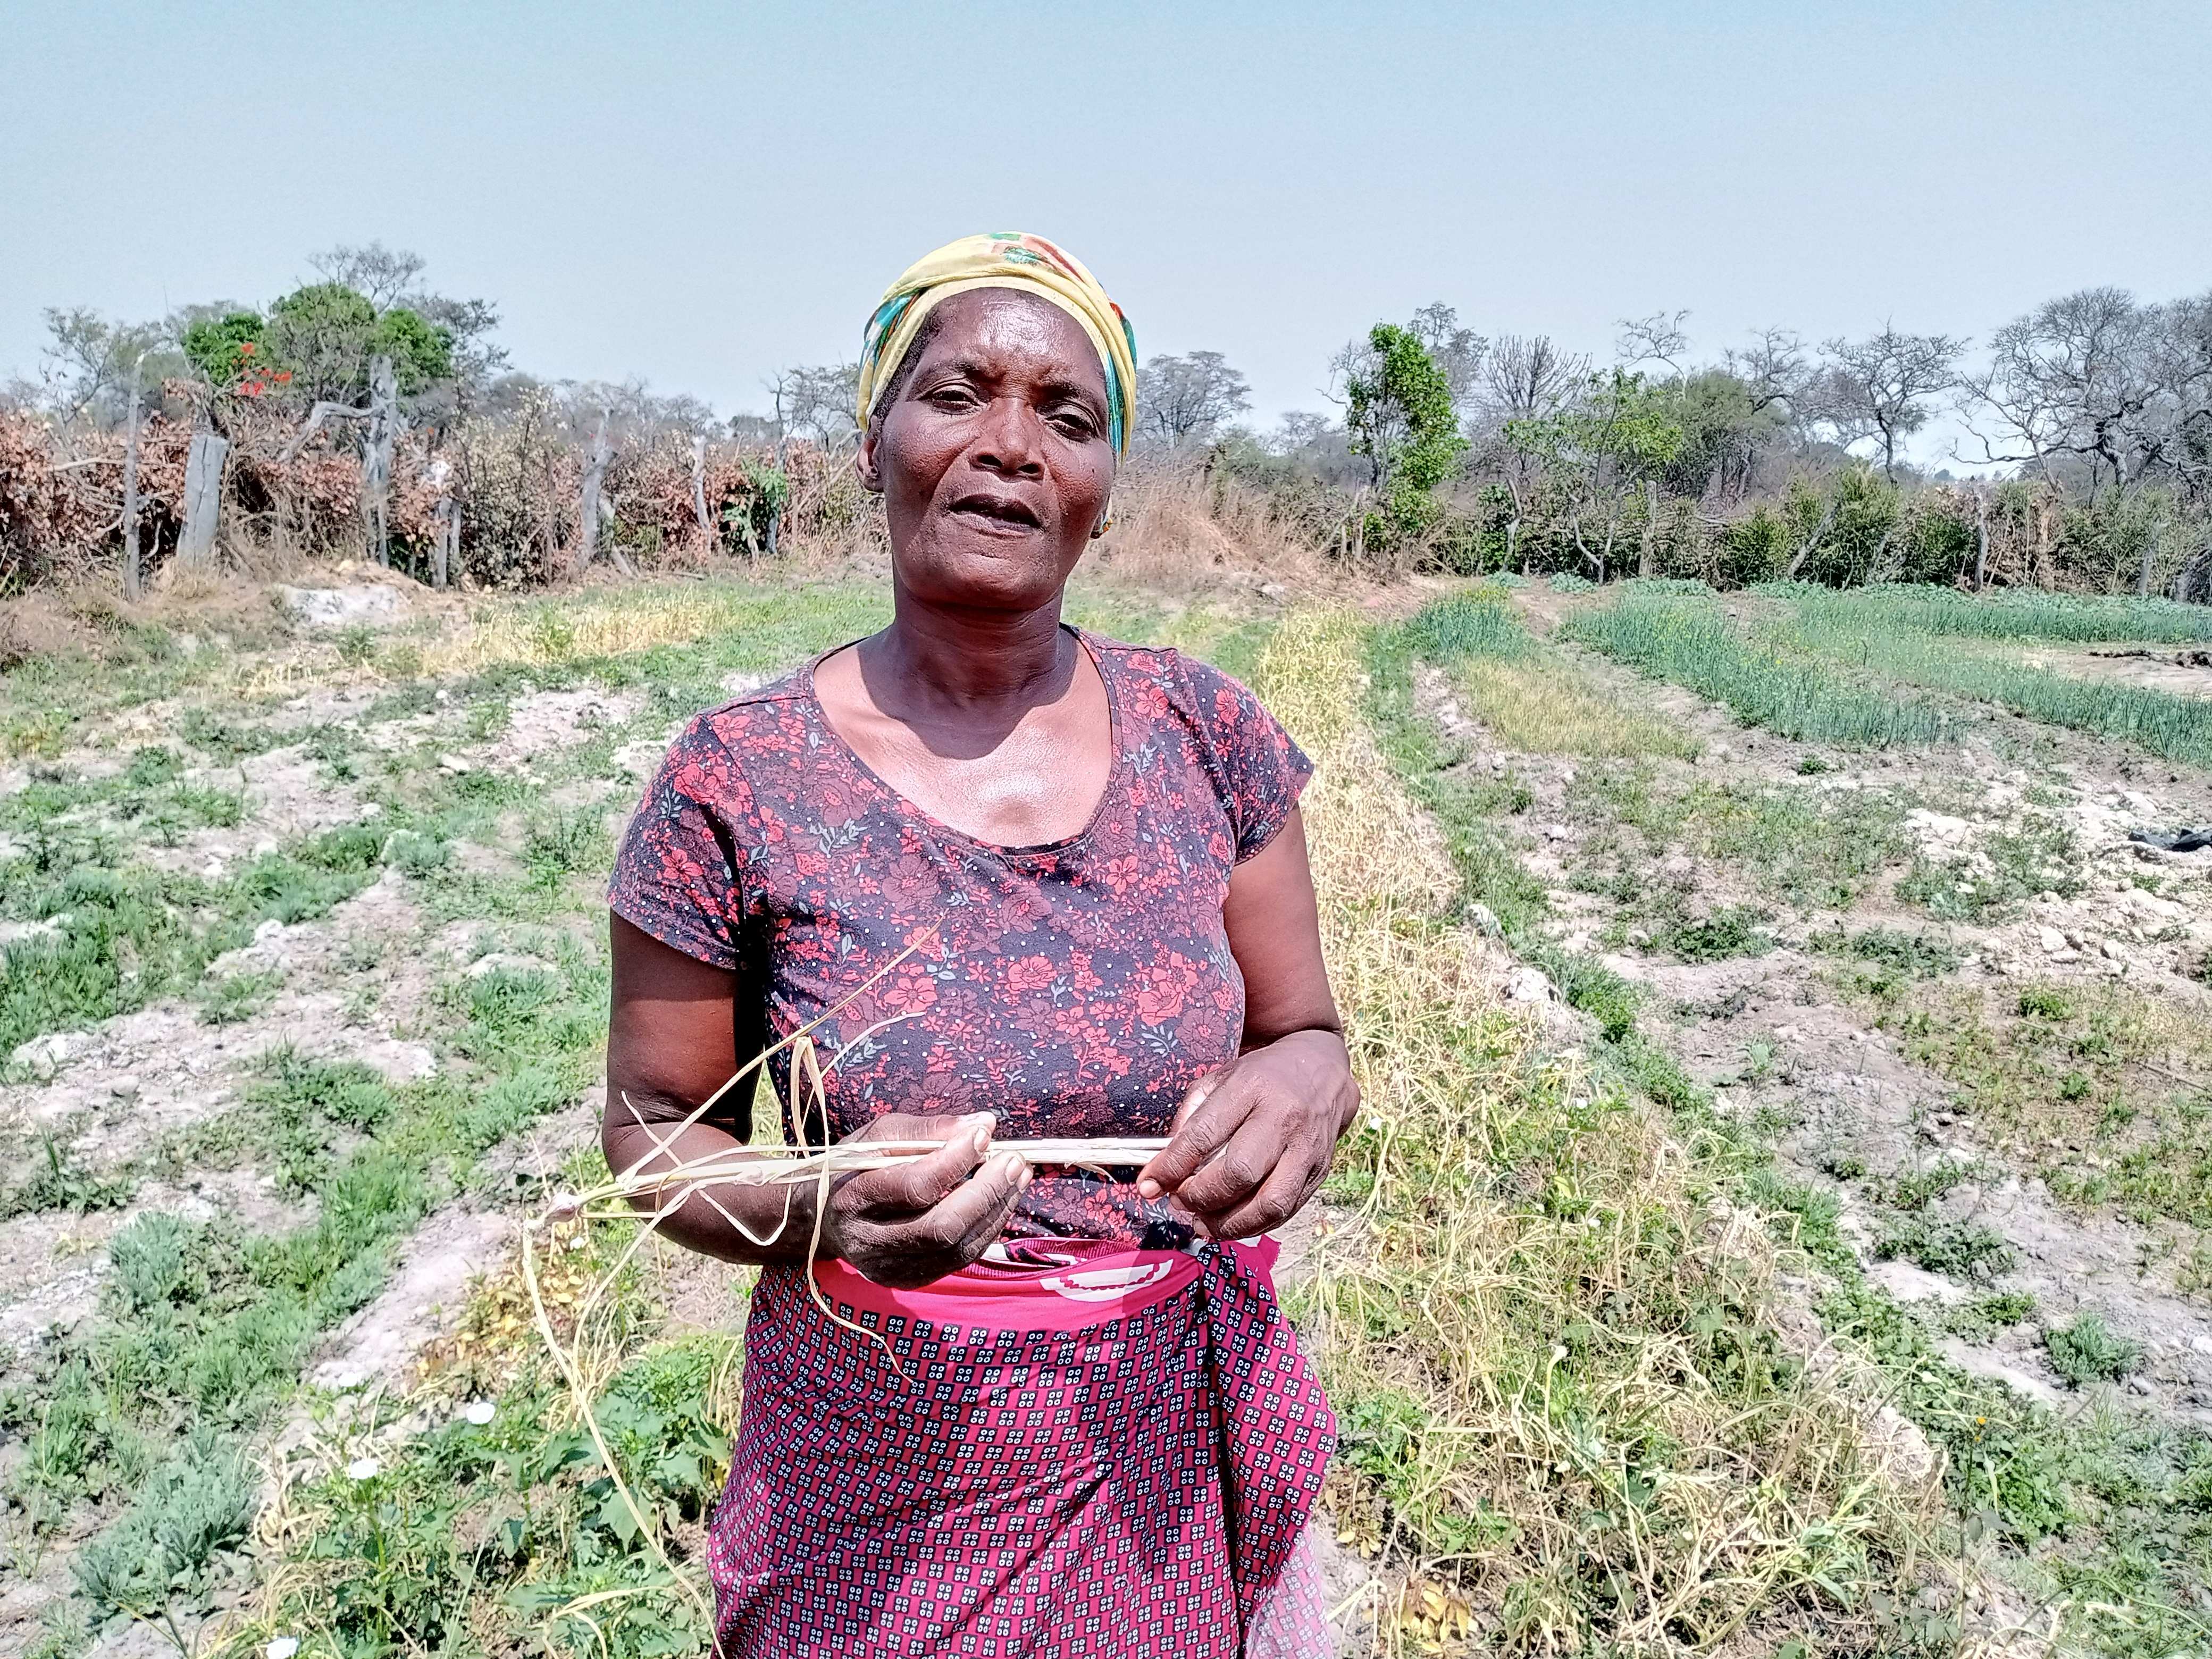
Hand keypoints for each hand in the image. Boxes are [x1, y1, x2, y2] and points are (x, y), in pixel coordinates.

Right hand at [821, 1111, 1029, 1288]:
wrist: (823, 1219)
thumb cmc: (855, 1167)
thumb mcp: (880, 1136)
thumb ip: (929, 1129)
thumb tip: (984, 1124)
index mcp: (853, 1199)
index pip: (914, 1186)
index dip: (956, 1159)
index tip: (984, 1133)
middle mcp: (869, 1243)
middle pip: (941, 1227)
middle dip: (986, 1192)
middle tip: (1014, 1161)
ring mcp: (890, 1269)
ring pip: (957, 1249)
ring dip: (997, 1210)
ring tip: (1018, 1176)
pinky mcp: (910, 1280)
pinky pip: (960, 1260)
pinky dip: (988, 1228)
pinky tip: (1001, 1200)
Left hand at [1135, 1029, 1357, 1241]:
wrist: (1324, 1071)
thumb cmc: (1262, 1077)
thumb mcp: (1221, 1078)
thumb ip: (1191, 1116)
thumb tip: (1166, 1167)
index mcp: (1251, 1088)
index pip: (1205, 1134)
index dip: (1172, 1167)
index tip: (1149, 1186)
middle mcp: (1283, 1118)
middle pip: (1239, 1173)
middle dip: (1201, 1197)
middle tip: (1180, 1202)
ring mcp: (1307, 1149)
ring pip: (1269, 1203)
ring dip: (1228, 1223)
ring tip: (1202, 1223)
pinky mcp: (1320, 1173)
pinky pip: (1286, 1213)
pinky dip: (1252, 1226)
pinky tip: (1230, 1223)